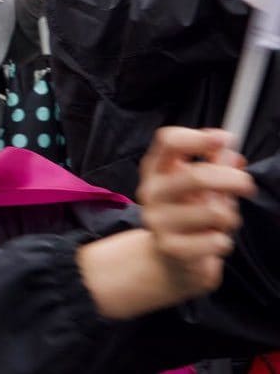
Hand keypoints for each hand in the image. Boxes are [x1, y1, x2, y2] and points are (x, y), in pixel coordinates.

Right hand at [137, 126, 250, 301]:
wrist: (169, 260)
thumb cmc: (188, 215)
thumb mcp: (199, 187)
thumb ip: (214, 165)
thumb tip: (229, 147)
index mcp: (156, 169)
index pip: (168, 141)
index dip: (198, 137)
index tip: (224, 138)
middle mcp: (151, 191)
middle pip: (196, 176)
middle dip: (232, 179)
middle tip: (247, 185)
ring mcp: (158, 220)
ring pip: (214, 212)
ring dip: (229, 218)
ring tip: (222, 223)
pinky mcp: (171, 248)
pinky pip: (216, 241)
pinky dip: (223, 242)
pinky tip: (211, 242)